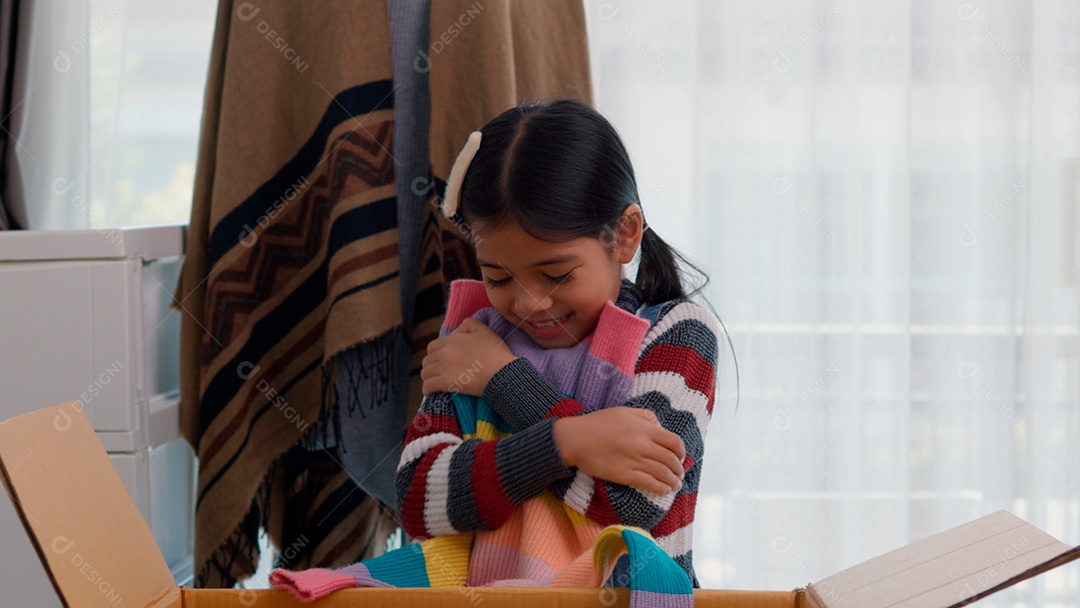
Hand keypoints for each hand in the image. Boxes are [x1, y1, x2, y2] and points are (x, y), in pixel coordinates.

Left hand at [421, 318, 517, 395]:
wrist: (501, 373)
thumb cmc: (496, 352)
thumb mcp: (485, 330)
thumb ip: (469, 324)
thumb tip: (457, 331)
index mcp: (452, 340)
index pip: (432, 346)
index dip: (436, 353)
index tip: (443, 360)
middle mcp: (444, 352)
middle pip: (427, 360)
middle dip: (432, 366)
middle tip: (440, 372)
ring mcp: (443, 368)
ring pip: (425, 373)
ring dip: (429, 378)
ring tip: (436, 382)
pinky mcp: (444, 383)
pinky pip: (427, 387)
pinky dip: (428, 390)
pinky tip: (432, 393)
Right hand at [553, 407, 685, 494]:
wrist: (576, 438)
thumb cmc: (598, 423)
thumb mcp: (624, 411)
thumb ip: (646, 416)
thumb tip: (661, 427)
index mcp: (644, 429)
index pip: (674, 442)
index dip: (681, 452)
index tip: (681, 457)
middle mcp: (642, 445)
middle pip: (671, 460)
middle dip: (679, 469)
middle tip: (679, 474)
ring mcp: (634, 461)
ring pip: (662, 474)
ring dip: (673, 481)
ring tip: (675, 485)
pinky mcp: (624, 475)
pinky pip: (649, 483)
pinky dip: (661, 488)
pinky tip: (664, 490)